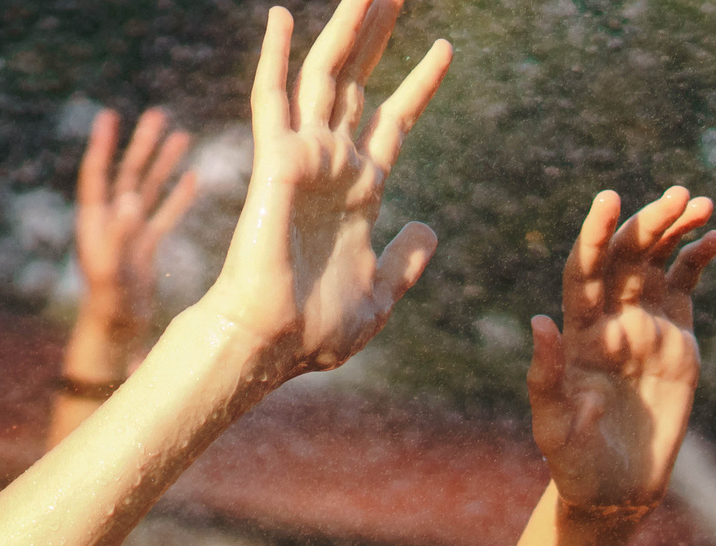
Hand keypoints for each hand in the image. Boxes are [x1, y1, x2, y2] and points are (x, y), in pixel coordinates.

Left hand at [74, 107, 201, 329]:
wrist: (115, 333)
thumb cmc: (108, 304)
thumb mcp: (111, 268)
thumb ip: (119, 235)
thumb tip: (131, 197)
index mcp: (95, 222)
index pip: (97, 174)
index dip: (102, 145)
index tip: (109, 115)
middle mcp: (111, 223)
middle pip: (127, 174)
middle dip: (141, 145)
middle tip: (158, 115)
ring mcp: (130, 235)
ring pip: (149, 191)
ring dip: (163, 164)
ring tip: (182, 136)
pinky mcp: (146, 249)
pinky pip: (164, 216)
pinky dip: (178, 197)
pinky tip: (194, 178)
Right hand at [204, 0, 450, 377]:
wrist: (270, 343)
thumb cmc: (315, 332)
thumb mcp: (379, 296)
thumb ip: (405, 262)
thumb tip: (428, 228)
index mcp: (358, 193)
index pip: (393, 122)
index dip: (420, 85)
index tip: (445, 47)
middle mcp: (330, 166)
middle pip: (359, 83)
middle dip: (379, 36)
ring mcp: (302, 159)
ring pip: (325, 75)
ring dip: (346, 29)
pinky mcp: (274, 161)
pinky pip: (273, 98)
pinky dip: (275, 57)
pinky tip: (281, 16)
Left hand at [528, 186, 715, 511]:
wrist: (617, 490)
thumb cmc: (576, 464)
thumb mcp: (553, 425)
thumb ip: (546, 377)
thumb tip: (538, 321)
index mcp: (577, 335)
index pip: (582, 272)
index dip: (593, 235)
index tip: (607, 199)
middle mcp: (609, 322)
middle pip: (626, 258)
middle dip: (648, 223)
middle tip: (677, 196)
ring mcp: (644, 327)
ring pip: (657, 263)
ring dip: (675, 230)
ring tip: (700, 205)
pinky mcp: (676, 341)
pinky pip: (685, 288)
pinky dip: (697, 260)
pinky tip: (713, 239)